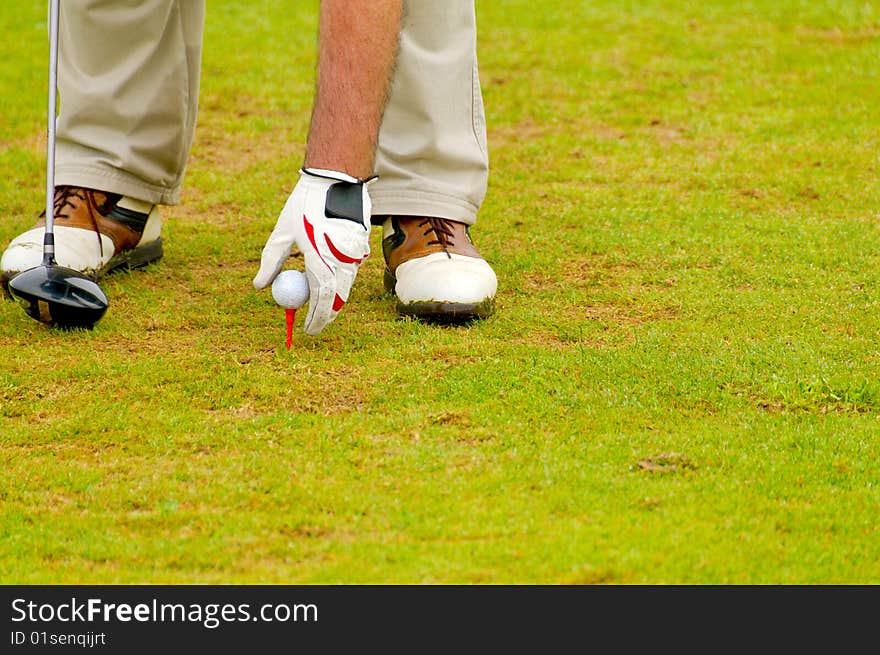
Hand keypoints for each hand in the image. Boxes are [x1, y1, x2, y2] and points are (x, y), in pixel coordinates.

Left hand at [253, 168, 371, 335]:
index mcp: (319, 257)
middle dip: (327, 315)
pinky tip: (329, 277)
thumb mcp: (282, 232)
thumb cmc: (304, 204)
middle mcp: (342, 259)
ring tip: (319, 306)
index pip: (320, 298)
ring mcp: (356, 254)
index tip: (307, 329)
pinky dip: (341, 279)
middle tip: (315, 325)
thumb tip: (260, 285)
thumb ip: (271, 261)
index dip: (315, 317)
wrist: (337, 179)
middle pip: (337, 298)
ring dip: (333, 298)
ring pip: (346, 286)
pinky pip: (351, 271)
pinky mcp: (362, 246)